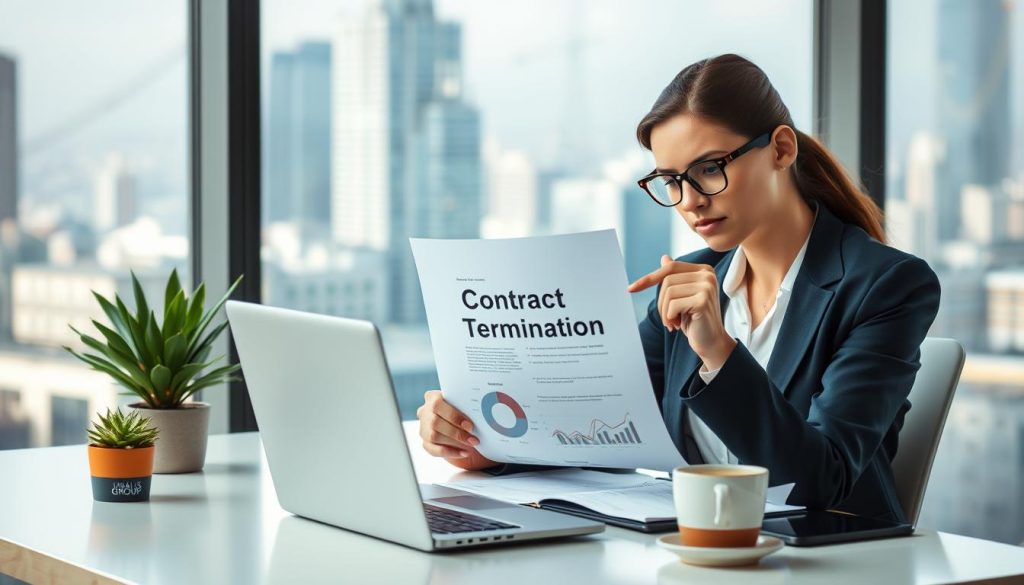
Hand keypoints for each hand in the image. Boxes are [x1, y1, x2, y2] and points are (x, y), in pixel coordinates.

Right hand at [417, 390, 496, 470]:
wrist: (457, 424)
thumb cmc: (462, 411)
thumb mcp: (462, 405)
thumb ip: (465, 406)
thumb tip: (479, 413)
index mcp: (432, 398)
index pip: (437, 404)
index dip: (453, 416)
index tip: (469, 425)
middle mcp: (424, 412)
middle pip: (435, 422)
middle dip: (456, 432)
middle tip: (473, 439)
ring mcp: (423, 428)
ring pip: (434, 436)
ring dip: (455, 442)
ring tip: (472, 444)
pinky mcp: (426, 443)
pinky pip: (434, 450)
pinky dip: (451, 452)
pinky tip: (464, 453)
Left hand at [627, 254, 735, 369]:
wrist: (711, 342)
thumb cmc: (695, 320)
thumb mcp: (683, 297)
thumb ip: (676, 277)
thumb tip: (664, 258)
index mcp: (703, 270)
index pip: (670, 267)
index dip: (649, 278)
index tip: (630, 289)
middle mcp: (707, 275)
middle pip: (667, 280)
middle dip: (661, 302)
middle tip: (669, 318)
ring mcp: (707, 286)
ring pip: (668, 292)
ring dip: (665, 312)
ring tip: (674, 322)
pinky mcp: (703, 300)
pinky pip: (673, 305)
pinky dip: (670, 317)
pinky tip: (679, 325)